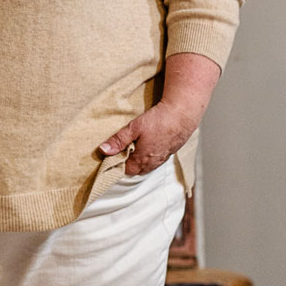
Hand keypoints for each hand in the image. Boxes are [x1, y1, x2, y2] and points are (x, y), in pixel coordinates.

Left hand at [98, 52, 220, 175]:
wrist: (183, 114)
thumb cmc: (159, 120)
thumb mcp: (134, 128)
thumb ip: (118, 140)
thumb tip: (103, 150)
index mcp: (142, 159)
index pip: (125, 170)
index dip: (117, 164)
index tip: (112, 155)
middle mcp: (153, 162)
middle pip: (136, 170)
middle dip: (127, 163)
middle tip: (121, 150)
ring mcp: (162, 158)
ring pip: (147, 166)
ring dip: (139, 160)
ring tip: (133, 148)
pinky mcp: (170, 152)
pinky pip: (156, 160)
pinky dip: (149, 157)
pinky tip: (148, 146)